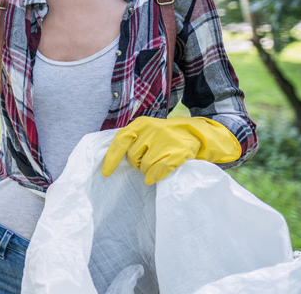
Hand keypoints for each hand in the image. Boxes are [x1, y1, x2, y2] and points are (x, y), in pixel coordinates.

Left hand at [102, 116, 241, 184]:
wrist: (194, 132)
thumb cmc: (163, 136)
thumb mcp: (145, 132)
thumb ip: (130, 141)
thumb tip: (111, 160)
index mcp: (140, 124)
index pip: (120, 141)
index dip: (111, 158)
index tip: (106, 173)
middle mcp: (151, 130)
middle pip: (133, 157)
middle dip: (137, 163)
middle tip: (148, 159)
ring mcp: (166, 140)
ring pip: (146, 166)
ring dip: (148, 170)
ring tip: (157, 162)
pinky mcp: (178, 152)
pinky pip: (159, 170)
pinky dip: (155, 176)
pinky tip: (157, 175)